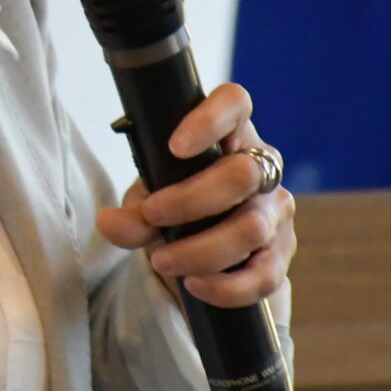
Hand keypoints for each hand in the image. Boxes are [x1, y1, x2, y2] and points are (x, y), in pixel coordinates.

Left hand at [93, 81, 294, 309]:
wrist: (203, 252)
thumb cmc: (176, 209)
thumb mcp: (148, 205)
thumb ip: (132, 215)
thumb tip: (109, 223)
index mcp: (230, 136)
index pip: (234, 104)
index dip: (210, 118)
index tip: (175, 147)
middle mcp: (262, 168)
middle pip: (242, 174)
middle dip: (191, 200)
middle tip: (152, 216)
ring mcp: (276, 211)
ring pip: (251, 227)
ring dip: (200, 249)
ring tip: (161, 260)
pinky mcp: (280, 254)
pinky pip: (265, 275)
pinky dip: (226, 286)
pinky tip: (195, 286)